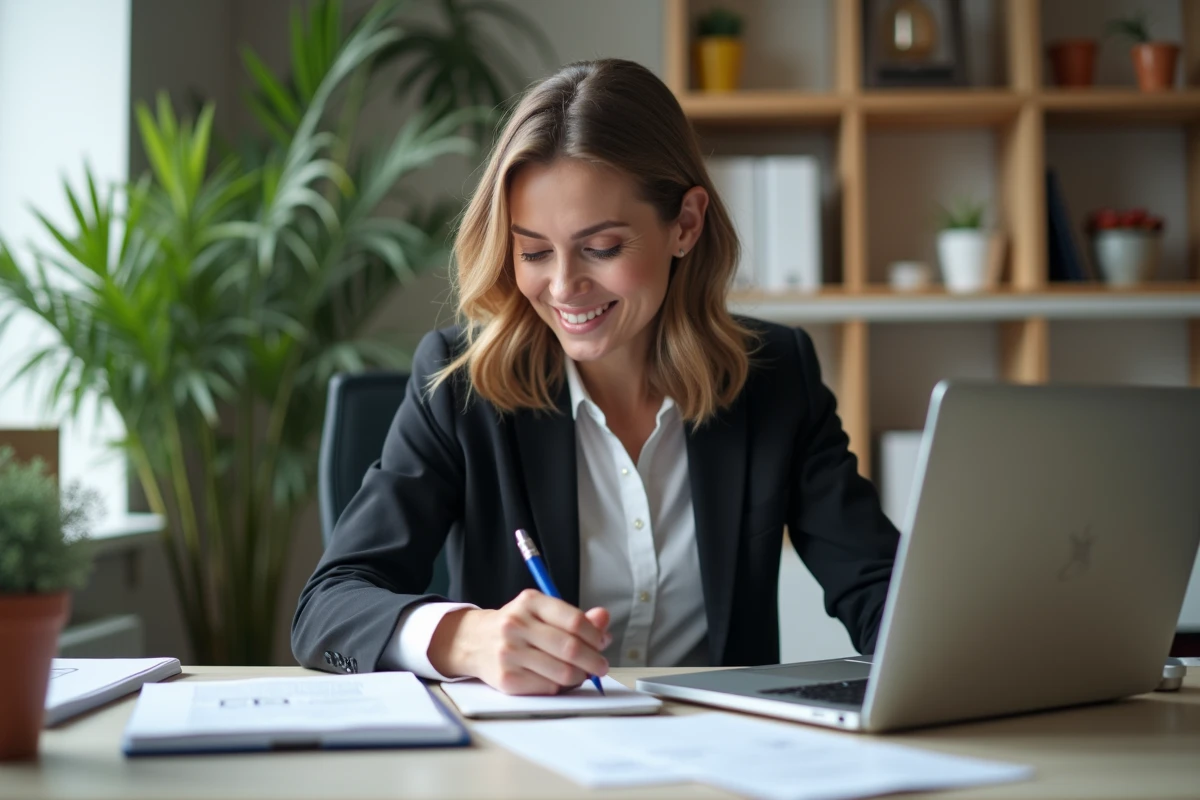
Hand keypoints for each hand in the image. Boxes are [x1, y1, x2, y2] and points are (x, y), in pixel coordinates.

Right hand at [427, 589, 610, 693]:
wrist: (474, 641)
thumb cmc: (516, 626)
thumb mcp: (542, 611)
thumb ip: (575, 616)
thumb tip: (603, 619)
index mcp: (530, 602)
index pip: (574, 621)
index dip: (595, 635)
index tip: (602, 643)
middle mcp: (516, 625)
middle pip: (570, 648)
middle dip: (593, 660)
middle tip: (601, 665)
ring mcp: (509, 653)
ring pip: (562, 672)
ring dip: (580, 676)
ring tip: (582, 673)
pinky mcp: (506, 678)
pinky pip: (548, 688)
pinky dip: (560, 687)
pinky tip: (559, 680)